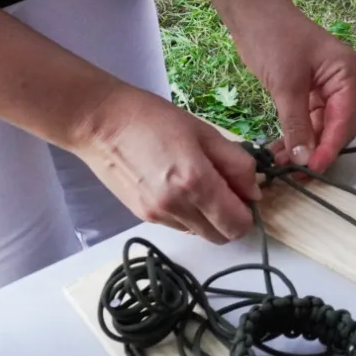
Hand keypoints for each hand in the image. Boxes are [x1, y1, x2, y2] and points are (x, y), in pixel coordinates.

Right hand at [71, 84, 262, 242]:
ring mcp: (158, 215)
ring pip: (200, 233)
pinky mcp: (143, 217)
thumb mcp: (205, 132)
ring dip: (209, 217)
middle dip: (231, 218)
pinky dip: (188, 215)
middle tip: (225, 188)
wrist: (100, 123)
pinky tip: (177, 187)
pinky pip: (180, 226)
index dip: (248, 211)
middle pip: (221, 236)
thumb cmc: (154, 118)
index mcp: (197, 182)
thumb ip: (236, 164)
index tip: (243, 191)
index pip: (238, 224)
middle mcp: (178, 206)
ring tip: (197, 184)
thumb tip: (255, 192)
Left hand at [229, 0, 355, 170]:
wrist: (250, 10)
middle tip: (297, 174)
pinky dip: (293, 135)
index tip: (313, 169)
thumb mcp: (285, 84)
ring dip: (303, 146)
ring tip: (281, 166)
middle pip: (336, 127)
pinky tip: (278, 152)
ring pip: (319, 127)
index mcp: (346, 74)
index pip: (344, 120)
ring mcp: (324, 87)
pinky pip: (305, 120)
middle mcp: (341, 82)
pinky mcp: (306, 91)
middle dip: (318, 151)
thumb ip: (297, 124)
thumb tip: (305, 159)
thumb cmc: (272, 38)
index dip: (330, 148)